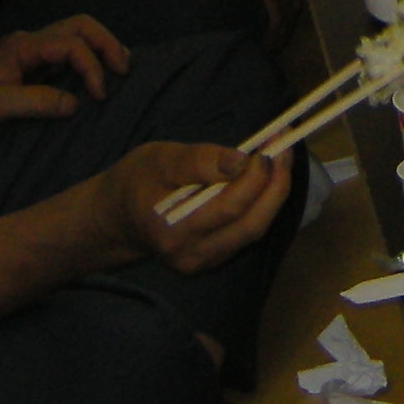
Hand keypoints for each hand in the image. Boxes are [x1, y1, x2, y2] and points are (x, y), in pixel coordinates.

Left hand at [0, 14, 127, 130]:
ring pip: (78, 32)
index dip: (90, 66)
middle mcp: (32, 40)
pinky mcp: (36, 60)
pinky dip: (92, 55)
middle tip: (123, 69)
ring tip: (120, 68)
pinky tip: (101, 72)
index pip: (70, 44)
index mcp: (23, 46)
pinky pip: (71, 48)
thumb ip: (35, 102)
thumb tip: (75, 104)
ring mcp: (34, 48)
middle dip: (106, 42)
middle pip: (80, 24)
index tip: (97, 95)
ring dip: (102, 45)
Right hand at [113, 141, 287, 270]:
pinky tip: (267, 179)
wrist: (117, 219)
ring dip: (274, 193)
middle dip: (276, 184)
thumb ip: (198, 161)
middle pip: (250, 224)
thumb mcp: (158, 158)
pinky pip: (246, 234)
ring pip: (253, 231)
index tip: (272, 141)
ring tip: (281, 157)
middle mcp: (190, 254)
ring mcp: (203, 262)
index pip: (228, 206)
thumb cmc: (136, 181)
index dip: (256, 174)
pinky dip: (262, 205)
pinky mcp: (212, 260)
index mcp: (172, 229)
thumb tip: (240, 160)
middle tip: (285, 146)